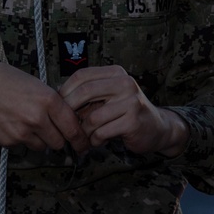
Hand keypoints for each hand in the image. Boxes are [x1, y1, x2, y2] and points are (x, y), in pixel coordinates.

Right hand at [0, 52, 87, 154]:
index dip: (81, 139)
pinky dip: (22, 139)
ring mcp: (21, 132)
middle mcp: (37, 118)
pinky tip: (12, 123)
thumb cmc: (4, 78)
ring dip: (40, 140)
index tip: (85, 145)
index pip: (73, 128)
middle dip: (59, 139)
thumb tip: (68, 121)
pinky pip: (22, 146)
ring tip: (29, 122)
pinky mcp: (6, 141)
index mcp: (48, 100)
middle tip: (54, 131)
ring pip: (41, 147)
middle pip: (59, 142)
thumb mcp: (36, 84)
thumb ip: (52, 103)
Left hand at [58, 65, 189, 157]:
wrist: (156, 127)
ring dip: (86, 132)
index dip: (66, 90)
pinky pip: (102, 132)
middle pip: (84, 92)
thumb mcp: (109, 96)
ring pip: (92, 118)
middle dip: (70, 111)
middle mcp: (125, 83)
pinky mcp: (132, 121)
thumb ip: (88, 94)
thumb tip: (57, 96)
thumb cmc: (126, 112)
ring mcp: (131, 101)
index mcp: (116, 73)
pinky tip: (100, 140)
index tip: (59, 104)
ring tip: (90, 135)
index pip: (82, 75)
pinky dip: (96, 140)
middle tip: (67, 124)